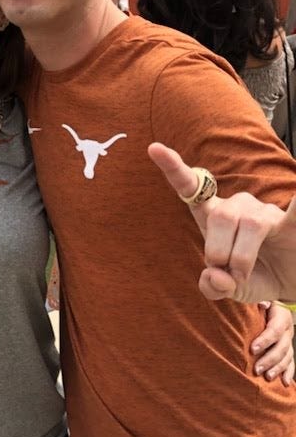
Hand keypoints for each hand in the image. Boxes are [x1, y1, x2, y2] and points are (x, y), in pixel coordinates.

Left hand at [148, 142, 295, 303]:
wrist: (289, 283)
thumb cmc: (255, 276)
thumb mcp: (229, 288)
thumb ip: (214, 286)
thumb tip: (214, 276)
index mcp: (213, 216)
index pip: (191, 188)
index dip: (173, 168)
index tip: (154, 148)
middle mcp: (237, 207)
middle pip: (220, 216)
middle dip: (218, 251)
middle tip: (225, 274)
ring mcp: (264, 212)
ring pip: (249, 223)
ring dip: (243, 257)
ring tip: (244, 274)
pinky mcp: (292, 222)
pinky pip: (295, 209)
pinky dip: (295, 205)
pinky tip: (295, 197)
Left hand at [252, 302, 293, 385]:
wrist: (271, 305)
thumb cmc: (260, 303)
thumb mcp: (259, 298)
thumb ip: (259, 301)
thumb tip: (263, 304)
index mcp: (281, 316)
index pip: (274, 330)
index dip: (265, 340)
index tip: (252, 349)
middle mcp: (287, 330)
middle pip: (281, 347)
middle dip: (269, 360)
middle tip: (256, 369)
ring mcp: (288, 341)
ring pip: (287, 357)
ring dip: (277, 369)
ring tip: (267, 377)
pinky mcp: (288, 350)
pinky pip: (291, 363)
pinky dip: (289, 373)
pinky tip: (285, 383)